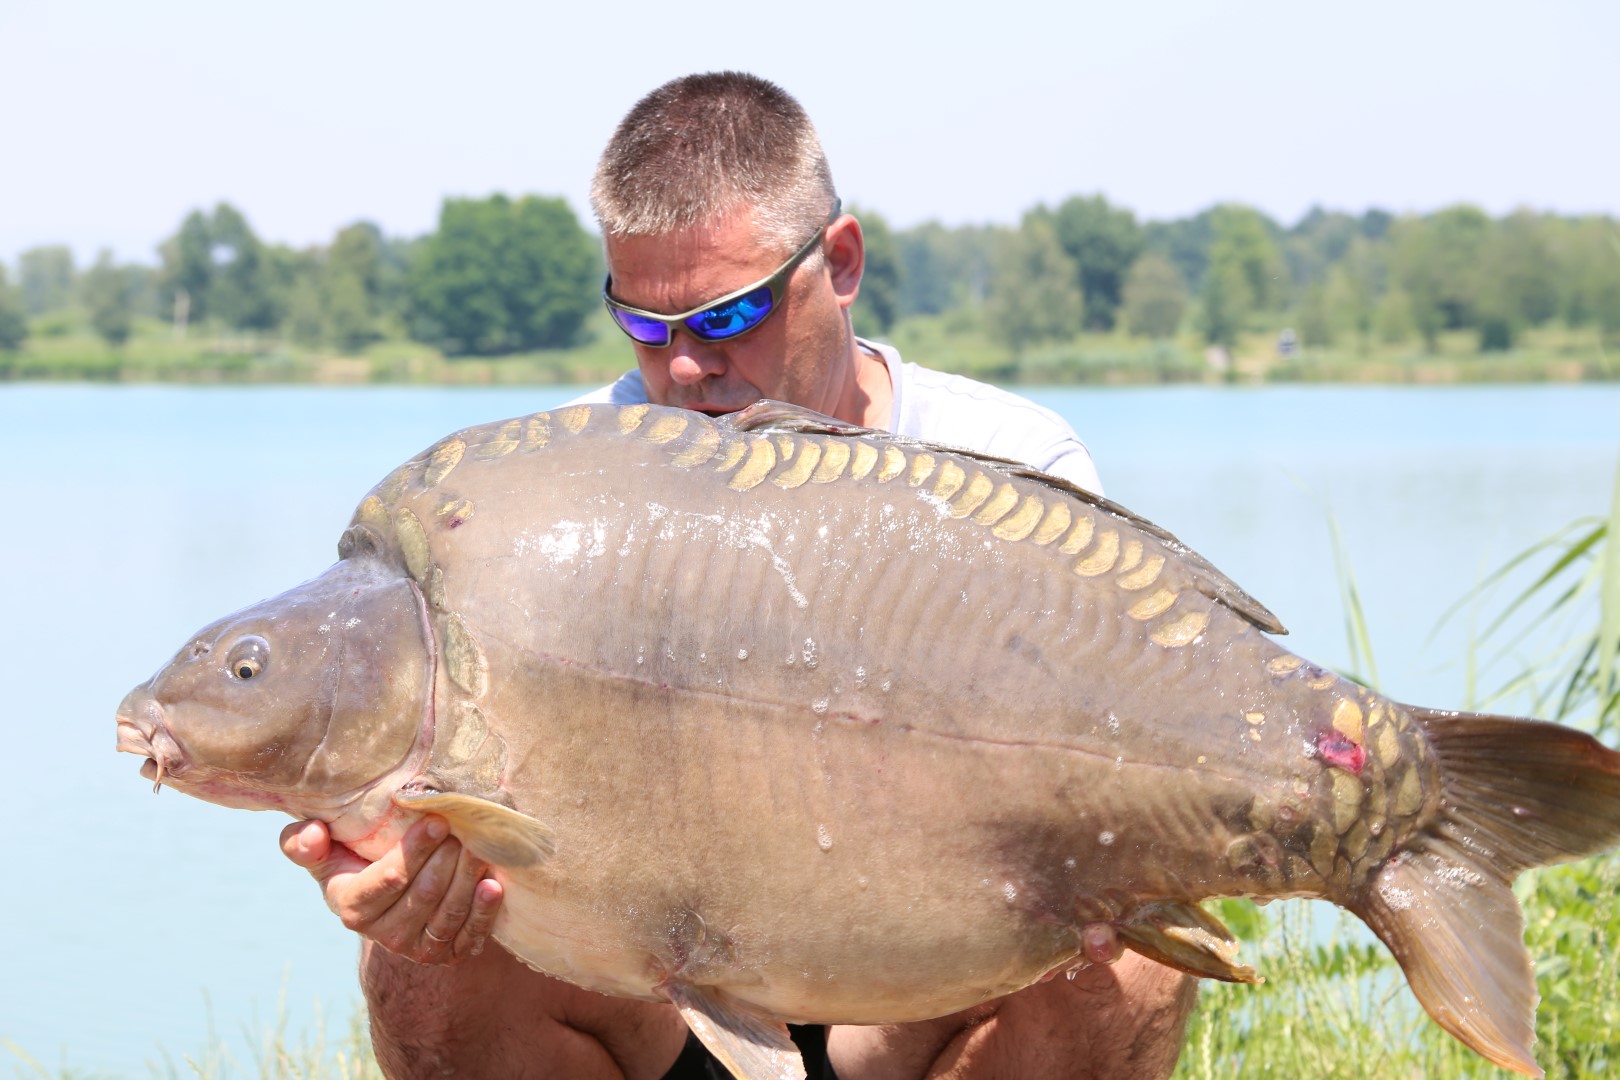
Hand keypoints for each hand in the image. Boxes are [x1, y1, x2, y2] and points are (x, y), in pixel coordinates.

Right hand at [279, 815, 502, 964]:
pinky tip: (492, 885)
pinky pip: (469, 935)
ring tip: (480, 846)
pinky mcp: (448, 953)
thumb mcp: (327, 850)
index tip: (437, 820)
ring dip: (467, 878)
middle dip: (447, 858)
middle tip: (464, 827)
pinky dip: (484, 911)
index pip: (387, 881)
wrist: (392, 895)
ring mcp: (417, 948)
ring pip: (448, 912)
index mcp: (352, 907)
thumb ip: (304, 842)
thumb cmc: (357, 860)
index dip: (414, 852)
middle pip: (424, 895)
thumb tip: (311, 835)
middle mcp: (384, 934)